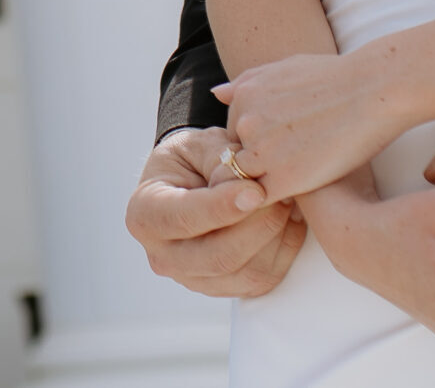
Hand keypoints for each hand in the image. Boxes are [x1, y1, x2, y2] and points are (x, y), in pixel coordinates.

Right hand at [126, 127, 307, 297]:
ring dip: (276, 237)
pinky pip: (263, 280)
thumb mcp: (199, 146)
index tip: (256, 191)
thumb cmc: (194, 159)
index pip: (183, 219)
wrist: (194, 182)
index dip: (221, 208)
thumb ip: (220, 161)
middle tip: (284, 193)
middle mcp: (163, 257)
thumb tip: (250, 186)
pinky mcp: (226, 290)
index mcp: (145, 215)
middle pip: (218, 258)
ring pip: (246, 274)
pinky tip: (289, 219)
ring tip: (289, 200)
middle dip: (258, 226)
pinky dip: (284, 250)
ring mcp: (194, 280)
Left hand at [215, 51, 400, 200]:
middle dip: (260, 167)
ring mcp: (260, 152)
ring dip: (269, 185)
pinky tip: (306, 190)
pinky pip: (266, 202)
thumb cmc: (337, 78)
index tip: (288, 147)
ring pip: (249, 183)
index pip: (235, 136)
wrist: (374, 90)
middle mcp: (244, 123)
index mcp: (242, 96)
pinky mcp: (281, 180)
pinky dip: (280, 202)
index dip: (259, 147)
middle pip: (238, 159)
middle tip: (296, 164)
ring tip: (303, 178)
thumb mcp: (286, 67)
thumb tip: (217, 93)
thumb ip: (249, 83)